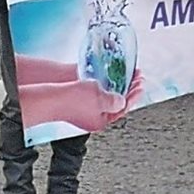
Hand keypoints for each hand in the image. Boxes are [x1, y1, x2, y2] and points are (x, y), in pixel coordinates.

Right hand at [15, 54, 143, 131]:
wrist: (52, 93)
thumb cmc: (72, 99)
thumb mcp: (100, 99)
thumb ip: (114, 101)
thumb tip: (122, 102)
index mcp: (101, 120)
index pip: (123, 108)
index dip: (134, 95)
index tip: (140, 85)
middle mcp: (95, 114)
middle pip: (116, 101)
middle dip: (128, 88)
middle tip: (137, 78)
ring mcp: (87, 105)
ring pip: (107, 94)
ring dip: (118, 83)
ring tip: (126, 74)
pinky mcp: (80, 95)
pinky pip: (97, 88)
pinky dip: (105, 81)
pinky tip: (108, 72)